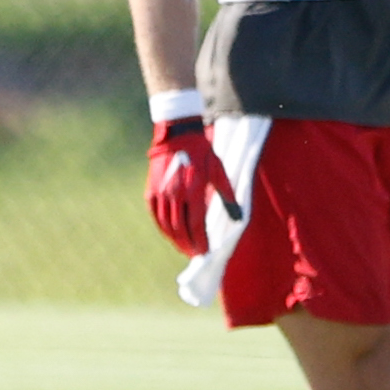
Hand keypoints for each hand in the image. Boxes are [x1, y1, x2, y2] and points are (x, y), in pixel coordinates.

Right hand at [145, 117, 237, 256]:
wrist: (177, 135)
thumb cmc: (202, 152)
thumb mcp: (218, 171)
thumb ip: (227, 195)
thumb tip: (238, 216)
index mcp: (193, 190)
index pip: (195, 224)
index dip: (200, 240)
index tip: (206, 250)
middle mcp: (174, 194)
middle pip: (179, 229)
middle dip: (188, 244)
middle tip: (196, 253)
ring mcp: (160, 193)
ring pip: (166, 225)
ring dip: (175, 240)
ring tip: (184, 248)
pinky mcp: (151, 191)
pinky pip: (156, 216)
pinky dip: (163, 228)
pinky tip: (170, 234)